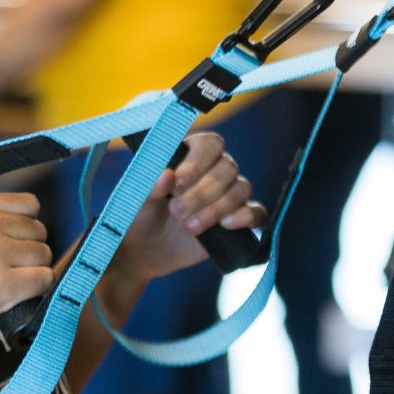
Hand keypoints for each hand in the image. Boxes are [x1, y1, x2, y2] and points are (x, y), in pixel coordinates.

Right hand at [0, 192, 52, 353]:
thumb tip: (16, 228)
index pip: (29, 204)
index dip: (27, 224)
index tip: (17, 239)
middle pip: (39, 231)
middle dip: (30, 249)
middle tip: (10, 267)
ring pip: (44, 255)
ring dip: (34, 270)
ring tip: (11, 282)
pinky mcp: (2, 286)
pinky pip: (44, 280)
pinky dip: (37, 289)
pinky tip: (18, 295)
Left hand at [110, 132, 266, 284]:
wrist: (146, 249)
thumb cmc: (140, 214)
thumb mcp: (137, 199)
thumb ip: (150, 186)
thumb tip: (167, 175)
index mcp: (191, 155)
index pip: (210, 144)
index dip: (197, 162)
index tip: (177, 184)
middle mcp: (214, 170)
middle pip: (227, 168)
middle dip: (202, 192)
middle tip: (176, 211)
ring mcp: (228, 195)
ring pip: (241, 189)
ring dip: (216, 208)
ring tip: (189, 226)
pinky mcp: (237, 221)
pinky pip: (257, 213)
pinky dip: (246, 216)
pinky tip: (226, 225)